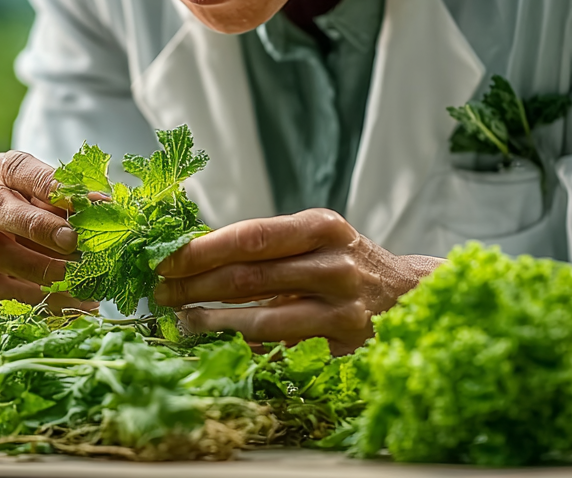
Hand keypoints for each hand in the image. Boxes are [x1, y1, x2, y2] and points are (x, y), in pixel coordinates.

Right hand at [0, 150, 95, 312]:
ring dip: (33, 266)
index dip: (49, 184)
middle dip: (38, 226)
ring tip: (71, 279)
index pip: (17, 169)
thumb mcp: (56, 203)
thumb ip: (73, 202)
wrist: (18, 251)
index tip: (84, 201)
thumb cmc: (41, 216)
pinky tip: (56, 300)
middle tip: (73, 242)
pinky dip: (23, 295)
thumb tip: (103, 206)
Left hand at [152, 209, 440, 353]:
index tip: (165, 259)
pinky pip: (284, 346)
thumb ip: (266, 248)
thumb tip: (194, 256)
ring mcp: (342, 306)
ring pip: (263, 317)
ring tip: (182, 320)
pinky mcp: (344, 342)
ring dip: (214, 320)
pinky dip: (246, 344)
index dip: (203, 250)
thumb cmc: (345, 262)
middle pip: (249, 276)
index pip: (250, 236)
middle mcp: (334, 262)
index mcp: (321, 226)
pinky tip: (220, 343)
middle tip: (160, 292)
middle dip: (196, 285)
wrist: (410, 294)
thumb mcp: (315, 240)